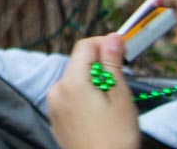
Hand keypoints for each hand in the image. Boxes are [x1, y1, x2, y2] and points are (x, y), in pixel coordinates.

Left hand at [46, 34, 138, 148]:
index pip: (84, 46)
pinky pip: (69, 98)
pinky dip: (84, 98)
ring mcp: (53, 105)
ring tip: (112, 103)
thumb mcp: (120, 97)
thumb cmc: (117, 137)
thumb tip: (112, 37)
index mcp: (72, 81)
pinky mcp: (55, 118)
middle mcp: (56, 89)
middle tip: (122, 82)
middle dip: (100, 66)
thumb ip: (113, 64)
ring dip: (92, 83)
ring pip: (74, 81)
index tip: (123, 49)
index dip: (104, 43)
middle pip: (78, 64)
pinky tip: (100, 115)